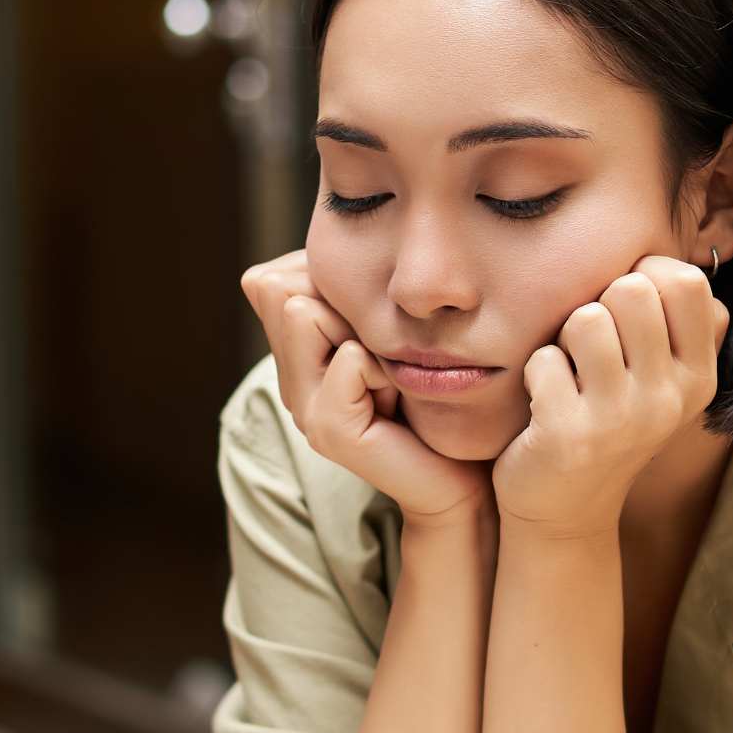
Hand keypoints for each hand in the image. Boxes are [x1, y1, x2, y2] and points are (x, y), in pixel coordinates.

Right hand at [240, 250, 491, 521]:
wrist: (462, 470)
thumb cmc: (432, 391)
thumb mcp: (383, 328)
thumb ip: (343, 295)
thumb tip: (296, 262)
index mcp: (293, 358)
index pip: (270, 281)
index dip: (329, 285)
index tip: (370, 333)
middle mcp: (290, 383)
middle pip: (281, 289)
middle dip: (342, 304)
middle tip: (382, 357)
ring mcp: (305, 409)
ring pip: (304, 312)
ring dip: (362, 331)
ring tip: (388, 375)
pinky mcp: (331, 432)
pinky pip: (349, 359)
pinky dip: (383, 367)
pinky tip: (398, 399)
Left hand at [490, 256, 725, 539]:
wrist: (565, 511)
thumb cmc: (607, 422)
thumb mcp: (661, 380)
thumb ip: (681, 322)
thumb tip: (685, 255)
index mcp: (699, 376)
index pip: (687, 282)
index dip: (645, 275)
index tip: (625, 311)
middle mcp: (670, 398)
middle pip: (631, 290)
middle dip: (597, 304)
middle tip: (589, 348)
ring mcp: (622, 419)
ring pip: (586, 319)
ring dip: (563, 339)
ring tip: (568, 374)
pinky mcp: (570, 436)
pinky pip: (543, 359)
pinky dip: (534, 373)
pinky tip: (544, 403)